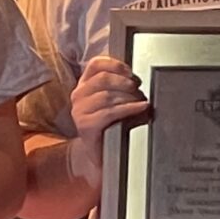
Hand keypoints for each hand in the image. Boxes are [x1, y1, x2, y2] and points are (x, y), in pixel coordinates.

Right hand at [63, 56, 149, 174]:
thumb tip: (138, 79)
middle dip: (125, 83)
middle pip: (103, 78)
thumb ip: (119, 87)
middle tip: (139, 90)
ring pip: (107, 95)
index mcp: (84, 85)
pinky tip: (141, 108)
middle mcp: (78, 95)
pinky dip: (129, 108)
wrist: (100, 154)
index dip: (115, 64)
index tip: (130, 72)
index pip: (96, 64)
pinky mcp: (86, 125)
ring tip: (141, 101)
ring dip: (129, 97)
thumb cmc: (110, 125)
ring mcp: (79, 111)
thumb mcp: (113, 101)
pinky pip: (110, 112)